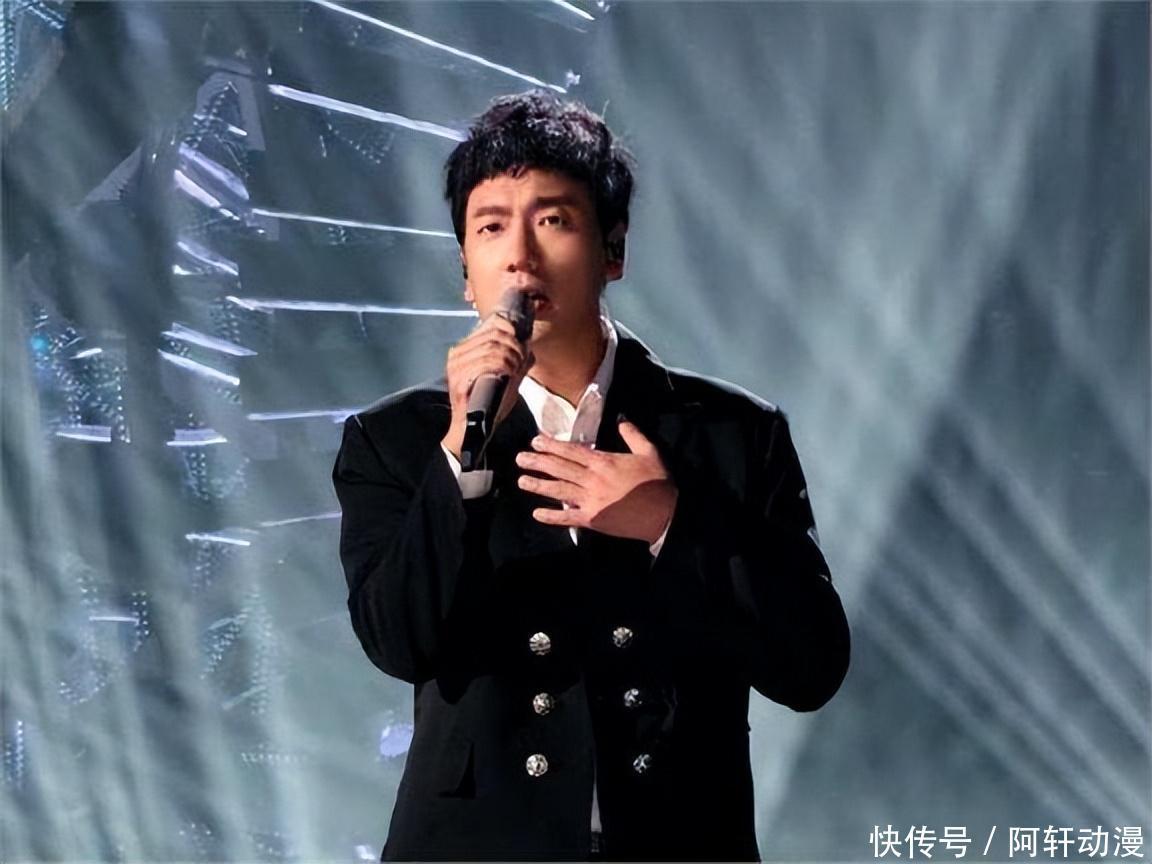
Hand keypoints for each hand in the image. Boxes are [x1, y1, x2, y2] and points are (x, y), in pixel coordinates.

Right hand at [442, 313, 533, 458]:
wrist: (472, 430)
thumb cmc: (488, 405)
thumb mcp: (507, 378)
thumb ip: (517, 361)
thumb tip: (529, 347)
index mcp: (465, 349)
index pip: (491, 325)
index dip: (512, 329)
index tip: (522, 342)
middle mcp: (457, 354)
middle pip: (494, 334)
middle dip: (514, 345)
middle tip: (521, 358)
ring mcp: (456, 366)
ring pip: (492, 347)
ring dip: (510, 356)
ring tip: (516, 367)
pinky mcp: (459, 379)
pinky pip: (486, 363)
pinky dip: (502, 365)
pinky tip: (509, 372)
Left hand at [515, 420, 677, 543]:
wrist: (665, 514)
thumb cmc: (658, 483)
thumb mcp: (649, 452)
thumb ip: (632, 434)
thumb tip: (621, 419)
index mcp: (604, 461)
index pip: (572, 451)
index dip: (552, 445)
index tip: (536, 441)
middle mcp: (592, 479)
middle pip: (560, 468)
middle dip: (538, 462)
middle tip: (520, 458)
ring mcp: (591, 500)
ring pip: (559, 490)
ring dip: (538, 485)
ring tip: (521, 481)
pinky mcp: (593, 520)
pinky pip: (568, 517)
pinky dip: (552, 516)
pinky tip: (537, 514)